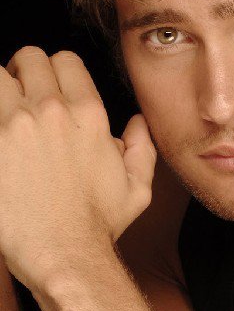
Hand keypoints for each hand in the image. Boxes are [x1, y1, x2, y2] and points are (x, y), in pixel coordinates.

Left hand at [0, 47, 155, 287]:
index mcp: (89, 115)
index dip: (56, 69)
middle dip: (25, 71)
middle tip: (21, 92)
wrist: (62, 252)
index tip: (48, 85)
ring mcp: (14, 126)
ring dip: (2, 87)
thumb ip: (142, 147)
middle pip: (29, 58)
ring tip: (4, 110)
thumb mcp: (138, 186)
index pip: (64, 60)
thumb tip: (137, 123)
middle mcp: (51, 111)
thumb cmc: (98, 223)